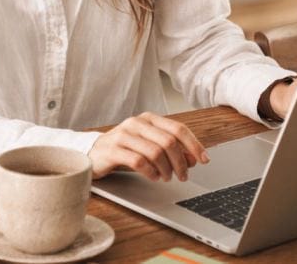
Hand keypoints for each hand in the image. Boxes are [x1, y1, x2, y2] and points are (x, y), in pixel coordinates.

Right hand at [88, 112, 208, 181]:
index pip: (178, 129)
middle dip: (181, 161)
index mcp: (148, 119)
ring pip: (155, 152)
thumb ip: (171, 150)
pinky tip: (153, 177)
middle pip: (169, 141)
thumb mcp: (149, 147)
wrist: (92, 153)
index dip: (194, 145)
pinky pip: (138, 161)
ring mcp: (123, 135)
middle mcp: (137, 123)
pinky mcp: (113, 149)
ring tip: (167, 177)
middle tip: (183, 175)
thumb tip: (194, 158)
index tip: (204, 159)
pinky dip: (150, 172)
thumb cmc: (124, 149)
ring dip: (166, 169)